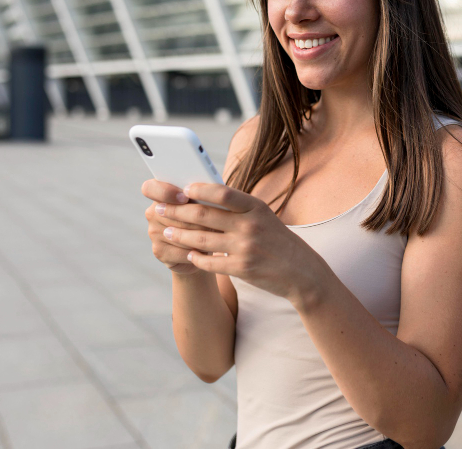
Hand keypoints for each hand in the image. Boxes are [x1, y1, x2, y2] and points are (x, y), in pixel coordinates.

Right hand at [142, 179, 217, 275]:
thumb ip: (201, 193)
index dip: (165, 192)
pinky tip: (208, 250)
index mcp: (159, 193)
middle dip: (198, 218)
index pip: (150, 188)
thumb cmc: (207, 215)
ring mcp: (154, 233)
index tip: (185, 197)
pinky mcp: (160, 251)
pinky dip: (198, 251)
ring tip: (216, 235)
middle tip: (216, 220)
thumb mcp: (205, 200)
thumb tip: (210, 192)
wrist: (202, 245)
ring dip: (201, 235)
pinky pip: (182, 251)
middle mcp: (153, 213)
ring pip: (180, 234)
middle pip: (173, 214)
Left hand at [154, 183, 329, 304]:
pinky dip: (195, 258)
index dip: (198, 190)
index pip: (222, 193)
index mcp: (256, 207)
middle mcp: (251, 225)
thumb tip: (204, 192)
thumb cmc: (277, 240)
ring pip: (201, 239)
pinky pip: (210, 262)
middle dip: (177, 212)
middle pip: (204, 215)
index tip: (181, 190)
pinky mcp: (243, 269)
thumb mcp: (263, 216)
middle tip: (160, 210)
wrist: (301, 272)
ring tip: (166, 232)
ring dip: (179, 235)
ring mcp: (246, 248)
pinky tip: (187, 254)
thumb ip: (238, 206)